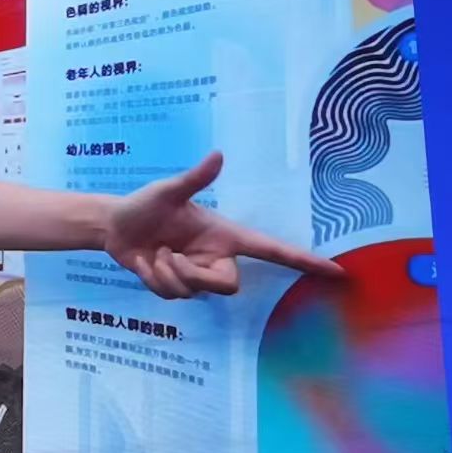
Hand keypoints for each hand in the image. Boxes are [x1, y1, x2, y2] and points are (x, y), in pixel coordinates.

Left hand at [104, 152, 343, 298]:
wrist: (115, 227)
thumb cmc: (145, 204)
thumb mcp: (168, 191)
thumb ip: (195, 178)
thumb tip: (219, 155)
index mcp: (225, 234)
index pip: (272, 250)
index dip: (302, 262)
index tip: (336, 271)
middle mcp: (216, 257)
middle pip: (227, 286)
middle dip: (194, 275)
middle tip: (168, 254)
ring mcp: (197, 274)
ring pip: (194, 292)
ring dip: (167, 274)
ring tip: (154, 252)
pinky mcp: (177, 287)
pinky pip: (173, 297)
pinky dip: (154, 280)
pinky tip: (145, 262)